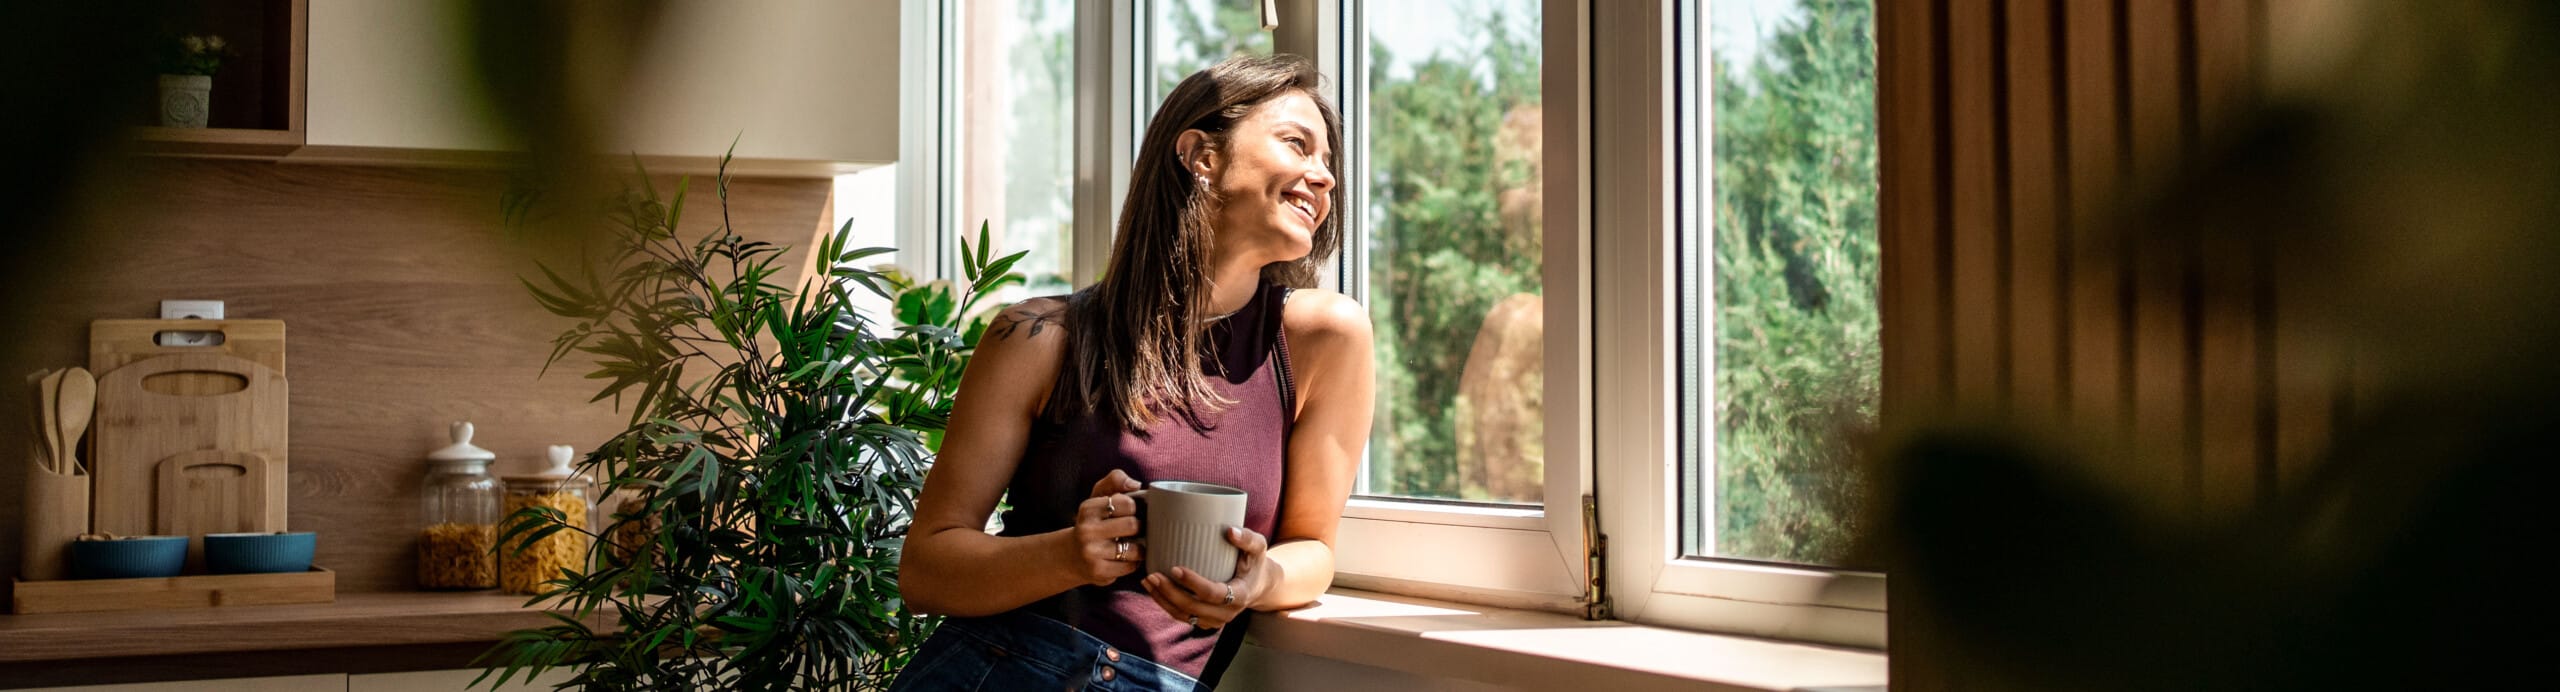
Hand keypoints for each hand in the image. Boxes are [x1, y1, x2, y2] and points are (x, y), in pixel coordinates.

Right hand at [1064, 469, 1144, 585]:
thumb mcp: (1098, 497)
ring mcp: (1092, 553)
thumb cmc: (1093, 522)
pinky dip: (1132, 563)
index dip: (1133, 508)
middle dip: (1138, 528)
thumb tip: (1135, 484)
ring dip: (1138, 548)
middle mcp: (1087, 530)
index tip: (1127, 512)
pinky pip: (1131, 567)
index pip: (1127, 503)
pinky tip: (1124, 558)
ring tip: (1131, 545)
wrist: (1071, 555)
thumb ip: (1115, 480)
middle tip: (1133, 530)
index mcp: (1088, 508)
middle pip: (1133, 525)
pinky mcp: (1098, 572)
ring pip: (1135, 549)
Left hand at [1140, 525, 1270, 630]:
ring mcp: (1215, 621)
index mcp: (1240, 596)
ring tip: (1147, 581)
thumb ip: (1247, 538)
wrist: (1258, 585)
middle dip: (1169, 593)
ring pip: (1184, 616)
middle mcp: (1226, 613)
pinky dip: (1165, 605)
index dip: (1193, 583)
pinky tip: (1153, 590)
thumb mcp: (1258, 547)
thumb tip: (1230, 531)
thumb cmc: (1254, 562)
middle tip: (1152, 575)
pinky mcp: (1205, 622)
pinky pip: (1182, 617)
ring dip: (1162, 600)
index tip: (1175, 568)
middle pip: (1193, 608)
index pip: (1212, 594)